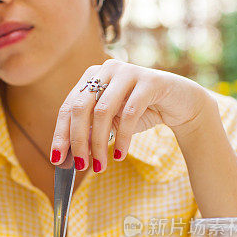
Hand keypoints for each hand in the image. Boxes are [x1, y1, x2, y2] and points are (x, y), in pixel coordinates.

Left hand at [50, 58, 208, 171]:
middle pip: (81, 108)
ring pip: (103, 112)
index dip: (60, 134)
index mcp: (91, 77)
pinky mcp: (149, 81)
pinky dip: (122, 138)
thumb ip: (90, 134)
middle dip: (77, 140)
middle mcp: (107, 70)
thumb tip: (69, 157)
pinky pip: (129, 113)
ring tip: (100, 166)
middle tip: (80, 165)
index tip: (56, 159)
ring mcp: (128, 72)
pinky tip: (120, 155)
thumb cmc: (141, 113)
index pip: (68, 107)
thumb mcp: (111, 124)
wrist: (180, 103)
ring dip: (99, 143)